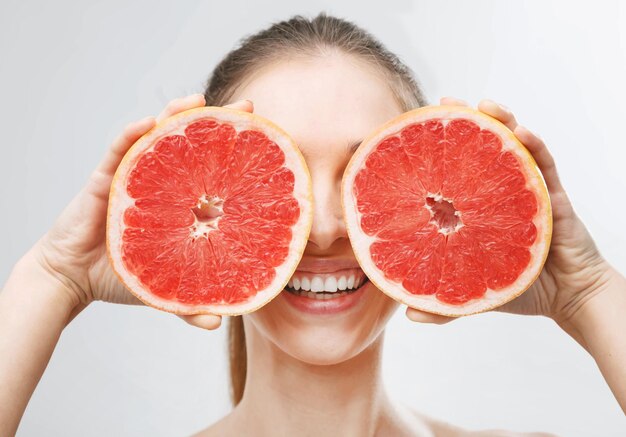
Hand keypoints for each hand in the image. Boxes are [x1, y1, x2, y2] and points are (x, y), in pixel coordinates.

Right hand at [29, 94, 253, 329]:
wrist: (74, 277)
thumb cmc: (121, 274)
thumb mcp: (163, 288)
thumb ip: (188, 303)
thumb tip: (220, 322)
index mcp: (179, 201)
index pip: (210, 169)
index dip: (234, 152)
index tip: (264, 137)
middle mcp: (159, 181)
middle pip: (190, 143)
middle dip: (216, 122)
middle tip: (244, 107)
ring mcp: (133, 175)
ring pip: (156, 136)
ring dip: (175, 114)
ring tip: (197, 100)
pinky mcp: (105, 179)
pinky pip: (118, 151)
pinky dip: (131, 135)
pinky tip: (147, 123)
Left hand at [406, 97, 617, 327]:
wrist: (566, 298)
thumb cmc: (519, 287)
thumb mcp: (475, 294)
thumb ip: (445, 304)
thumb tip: (409, 314)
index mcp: (478, 208)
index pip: (456, 172)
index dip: (439, 149)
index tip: (416, 130)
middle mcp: (500, 192)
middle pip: (482, 149)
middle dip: (465, 122)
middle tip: (444, 103)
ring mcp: (527, 189)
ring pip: (513, 147)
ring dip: (500, 120)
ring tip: (484, 104)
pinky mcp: (554, 195)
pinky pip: (545, 165)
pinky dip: (534, 146)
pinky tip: (521, 132)